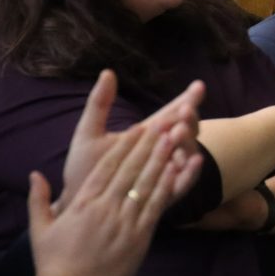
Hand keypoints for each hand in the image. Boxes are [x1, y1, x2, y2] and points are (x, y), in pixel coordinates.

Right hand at [30, 119, 200, 275]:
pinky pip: (156, 205)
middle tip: (163, 123)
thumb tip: (35, 174)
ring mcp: (124, 221)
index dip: (124, 146)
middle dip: (148, 144)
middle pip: (130, 169)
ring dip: (162, 158)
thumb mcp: (41, 230)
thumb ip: (40, 200)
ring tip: (174, 138)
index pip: (107, 167)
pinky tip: (177, 170)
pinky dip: (168, 185)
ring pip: (146, 183)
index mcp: (83, 203)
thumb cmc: (54, 263)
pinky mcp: (139, 236)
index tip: (136, 127)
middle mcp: (105, 207)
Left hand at [60, 70, 204, 208]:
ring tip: (179, 132)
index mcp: (147, 135)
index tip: (198, 85)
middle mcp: (161, 152)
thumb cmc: (84, 169)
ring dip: (188, 141)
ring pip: (189, 153)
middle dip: (189, 118)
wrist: (76, 203)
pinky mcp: (164, 195)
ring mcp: (165, 172)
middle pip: (187, 130)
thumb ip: (99, 104)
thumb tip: (107, 71)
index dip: (188, 99)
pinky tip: (193, 160)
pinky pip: (185, 183)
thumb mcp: (88, 133)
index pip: (172, 113)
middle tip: (184, 110)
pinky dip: (192, 172)